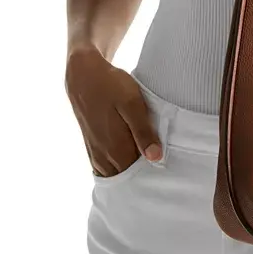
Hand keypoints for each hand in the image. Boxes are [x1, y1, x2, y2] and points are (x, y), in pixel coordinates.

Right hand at [65, 48, 162, 176]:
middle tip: (164, 167)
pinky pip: (107, 166)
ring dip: (132, 171)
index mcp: (116, 148)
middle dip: (144, 176)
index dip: (153, 174)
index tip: (168, 169)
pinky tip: (133, 157)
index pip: (138, 175)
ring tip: (150, 161)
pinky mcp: (93, 147)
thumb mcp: (132, 104)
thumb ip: (143, 132)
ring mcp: (97, 153)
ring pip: (117, 172)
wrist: (84, 76)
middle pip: (128, 177)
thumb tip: (155, 157)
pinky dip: (120, 166)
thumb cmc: (111, 87)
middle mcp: (104, 155)